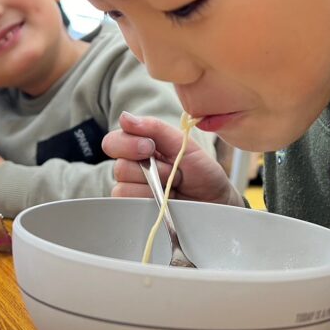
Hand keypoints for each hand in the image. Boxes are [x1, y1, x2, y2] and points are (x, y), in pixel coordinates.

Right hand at [102, 112, 244, 206]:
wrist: (216, 201)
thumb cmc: (201, 171)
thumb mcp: (182, 144)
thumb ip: (154, 128)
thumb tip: (126, 118)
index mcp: (140, 146)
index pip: (113, 142)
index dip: (127, 144)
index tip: (149, 148)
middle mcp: (132, 168)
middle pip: (120, 167)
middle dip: (152, 170)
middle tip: (172, 171)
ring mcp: (133, 192)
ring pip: (125, 188)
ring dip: (156, 188)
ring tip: (173, 187)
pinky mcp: (137, 212)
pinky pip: (132, 206)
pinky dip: (153, 202)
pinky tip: (168, 201)